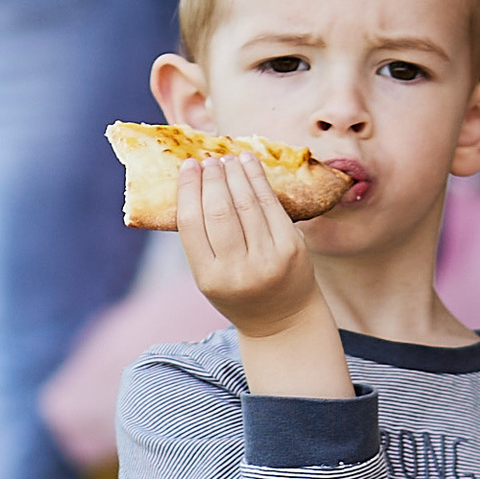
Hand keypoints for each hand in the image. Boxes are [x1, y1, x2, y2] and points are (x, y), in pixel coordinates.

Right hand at [176, 150, 350, 398]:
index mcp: (209, 279)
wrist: (282, 320)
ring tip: (227, 158)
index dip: (188, 189)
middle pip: (219, 210)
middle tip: (208, 159)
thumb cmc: (239, 293)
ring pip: (246, 204)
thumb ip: (201, 241)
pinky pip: (271, 205)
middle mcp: (238, 271)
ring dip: (235, 174)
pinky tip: (249, 164)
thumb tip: (193, 185)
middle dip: (212, 178)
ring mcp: (268, 259)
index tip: (187, 166)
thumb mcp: (211, 277)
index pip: (192, 224)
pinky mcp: (292, 247)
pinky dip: (258, 179)